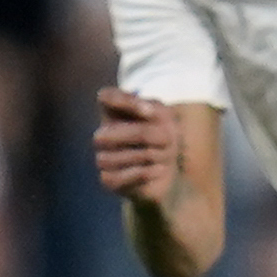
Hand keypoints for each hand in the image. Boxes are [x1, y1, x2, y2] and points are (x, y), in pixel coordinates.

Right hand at [93, 89, 185, 206]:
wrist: (173, 172)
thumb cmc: (164, 138)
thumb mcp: (164, 117)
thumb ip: (153, 107)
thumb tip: (146, 110)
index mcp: (113, 113)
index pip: (106, 96)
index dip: (127, 102)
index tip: (151, 112)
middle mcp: (102, 135)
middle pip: (108, 133)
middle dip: (144, 136)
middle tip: (168, 141)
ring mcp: (103, 158)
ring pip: (112, 157)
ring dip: (148, 156)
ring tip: (164, 157)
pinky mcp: (109, 180)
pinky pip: (118, 177)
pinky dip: (143, 173)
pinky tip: (158, 170)